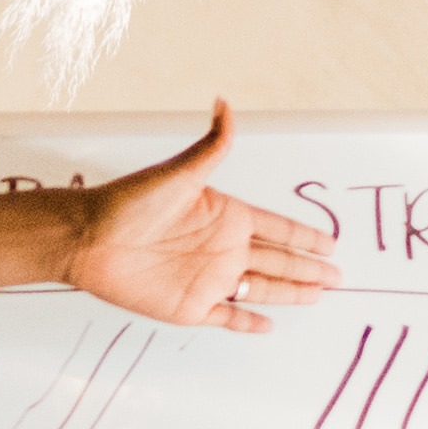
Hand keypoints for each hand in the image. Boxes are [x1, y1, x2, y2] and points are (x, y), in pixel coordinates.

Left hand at [58, 102, 337, 336]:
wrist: (89, 240)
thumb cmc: (129, 203)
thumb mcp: (179, 173)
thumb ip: (212, 146)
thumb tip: (225, 103)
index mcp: (227, 217)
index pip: (278, 229)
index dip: (306, 236)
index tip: (331, 243)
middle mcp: (223, 249)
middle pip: (279, 261)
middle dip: (309, 269)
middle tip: (338, 277)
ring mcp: (209, 279)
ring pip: (263, 289)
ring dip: (290, 293)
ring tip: (318, 295)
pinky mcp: (190, 307)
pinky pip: (228, 317)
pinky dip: (248, 322)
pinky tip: (268, 325)